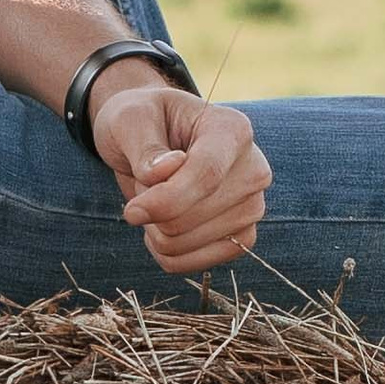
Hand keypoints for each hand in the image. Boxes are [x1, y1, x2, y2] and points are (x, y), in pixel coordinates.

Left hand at [91, 72, 272, 271]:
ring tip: (157, 198)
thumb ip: (144, 145)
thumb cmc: (145, 122)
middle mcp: (253, 170)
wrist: (156, 138)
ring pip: (186, 244)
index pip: (207, 175)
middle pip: (192, 216)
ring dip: (155, 229)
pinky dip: (163, 252)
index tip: (131, 211)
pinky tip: (161, 226)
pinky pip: (190, 264)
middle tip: (146, 181)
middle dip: (152, 208)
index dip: (166, 200)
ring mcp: (252, 207)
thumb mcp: (130, 119)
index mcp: (233, 131)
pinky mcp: (241, 238)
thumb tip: (163, 172)